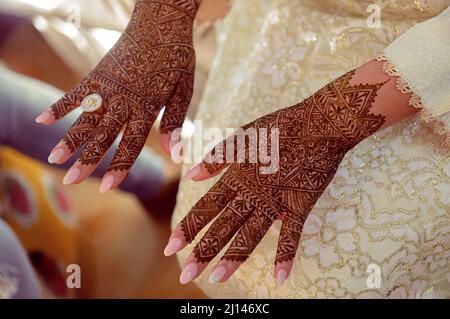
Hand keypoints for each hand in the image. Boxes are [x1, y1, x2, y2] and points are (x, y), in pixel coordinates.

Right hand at [36, 0, 198, 190]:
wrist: (161, 20)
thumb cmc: (176, 57)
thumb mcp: (183, 89)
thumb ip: (174, 121)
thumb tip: (177, 154)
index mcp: (147, 106)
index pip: (132, 142)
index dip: (120, 165)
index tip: (106, 186)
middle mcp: (125, 99)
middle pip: (104, 135)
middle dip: (88, 159)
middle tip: (71, 181)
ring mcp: (108, 85)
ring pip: (86, 117)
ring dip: (69, 138)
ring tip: (53, 157)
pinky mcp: (98, 73)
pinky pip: (76, 91)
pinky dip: (60, 105)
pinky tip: (42, 119)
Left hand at [165, 63, 407, 284]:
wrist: (320, 124)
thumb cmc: (280, 126)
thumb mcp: (244, 135)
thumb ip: (217, 156)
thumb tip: (191, 174)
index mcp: (237, 176)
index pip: (206, 207)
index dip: (188, 228)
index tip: (170, 247)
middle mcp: (253, 192)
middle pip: (224, 226)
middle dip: (203, 251)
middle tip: (186, 275)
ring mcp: (277, 201)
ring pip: (251, 234)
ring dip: (234, 258)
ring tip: (217, 278)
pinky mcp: (300, 205)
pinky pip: (292, 235)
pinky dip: (286, 256)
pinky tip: (279, 278)